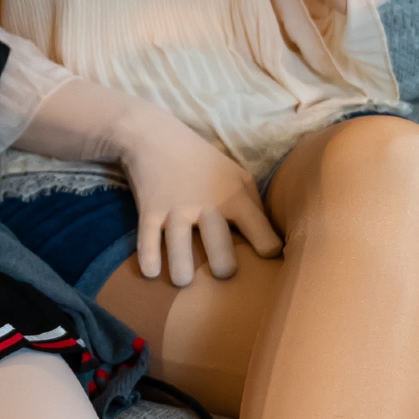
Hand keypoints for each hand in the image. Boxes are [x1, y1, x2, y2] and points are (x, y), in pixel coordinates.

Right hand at [115, 102, 281, 285]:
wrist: (155, 137)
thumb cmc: (203, 161)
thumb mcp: (236, 174)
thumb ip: (254, 205)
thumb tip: (271, 240)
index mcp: (235, 197)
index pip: (262, 234)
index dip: (270, 252)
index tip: (268, 261)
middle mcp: (207, 206)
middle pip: (220, 250)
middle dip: (223, 268)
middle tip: (222, 273)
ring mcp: (176, 210)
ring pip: (180, 254)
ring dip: (182, 273)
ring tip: (184, 281)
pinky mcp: (149, 212)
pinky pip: (147, 245)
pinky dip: (149, 263)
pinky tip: (153, 273)